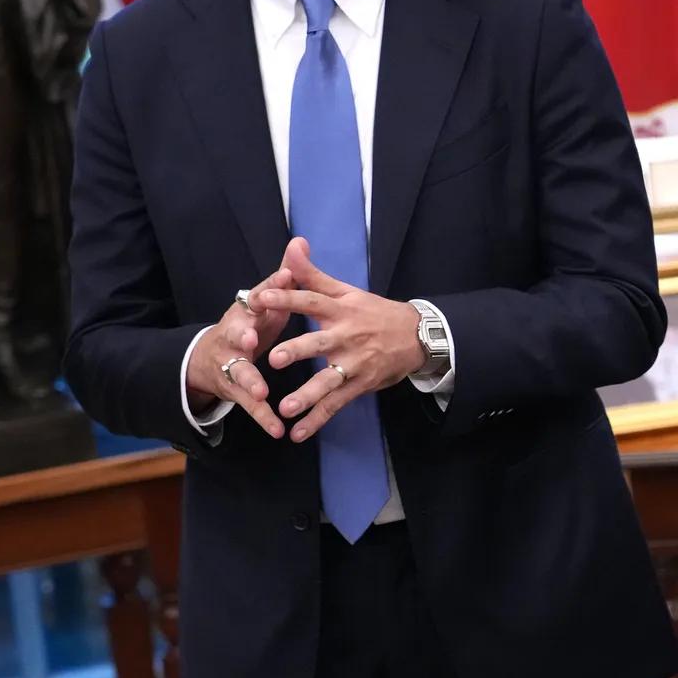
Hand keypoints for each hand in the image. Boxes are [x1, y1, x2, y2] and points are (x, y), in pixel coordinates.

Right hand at [184, 256, 299, 438]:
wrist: (209, 359)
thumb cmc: (251, 323)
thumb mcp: (266, 300)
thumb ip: (284, 275)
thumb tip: (299, 241)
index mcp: (244, 312)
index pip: (253, 297)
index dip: (266, 289)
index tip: (282, 279)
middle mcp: (233, 336)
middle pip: (235, 334)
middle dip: (241, 335)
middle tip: (250, 338)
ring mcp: (231, 365)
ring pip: (239, 373)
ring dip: (249, 382)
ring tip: (260, 392)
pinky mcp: (236, 391)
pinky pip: (250, 406)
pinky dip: (263, 418)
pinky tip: (278, 430)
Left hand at [254, 238, 426, 442]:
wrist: (417, 336)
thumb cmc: (374, 311)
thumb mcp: (346, 290)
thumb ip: (313, 274)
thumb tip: (293, 244)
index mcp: (340, 309)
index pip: (311, 301)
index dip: (286, 298)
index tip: (260, 298)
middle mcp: (347, 336)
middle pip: (319, 343)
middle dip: (297, 351)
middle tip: (271, 359)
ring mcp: (355, 363)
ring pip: (329, 380)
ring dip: (308, 395)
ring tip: (285, 408)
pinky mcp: (361, 384)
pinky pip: (336, 404)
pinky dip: (317, 420)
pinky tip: (298, 433)